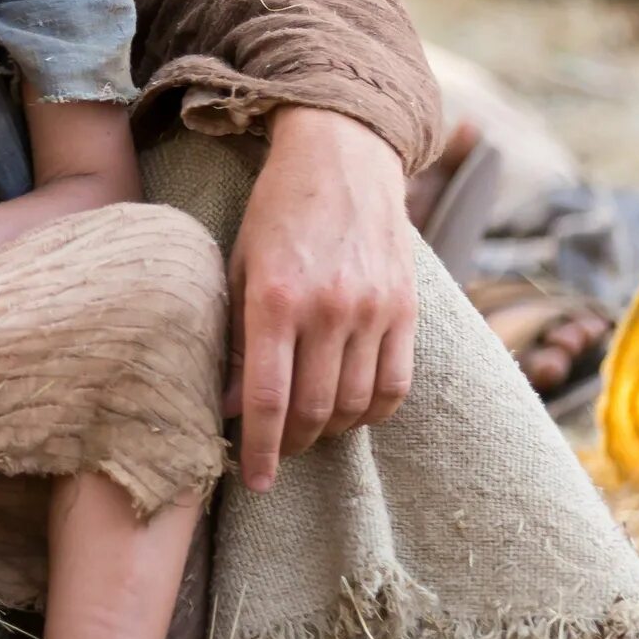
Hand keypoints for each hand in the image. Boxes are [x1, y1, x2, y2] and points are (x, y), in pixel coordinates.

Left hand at [227, 107, 418, 491]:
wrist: (341, 157)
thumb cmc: (275, 213)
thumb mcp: (239, 266)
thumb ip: (236, 338)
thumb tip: (232, 407)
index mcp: (276, 298)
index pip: (267, 398)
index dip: (259, 448)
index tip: (253, 481)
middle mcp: (328, 309)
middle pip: (313, 409)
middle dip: (290, 444)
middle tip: (274, 453)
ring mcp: (373, 310)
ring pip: (356, 405)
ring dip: (329, 430)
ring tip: (307, 430)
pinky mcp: (407, 309)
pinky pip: (396, 384)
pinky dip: (372, 411)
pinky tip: (349, 411)